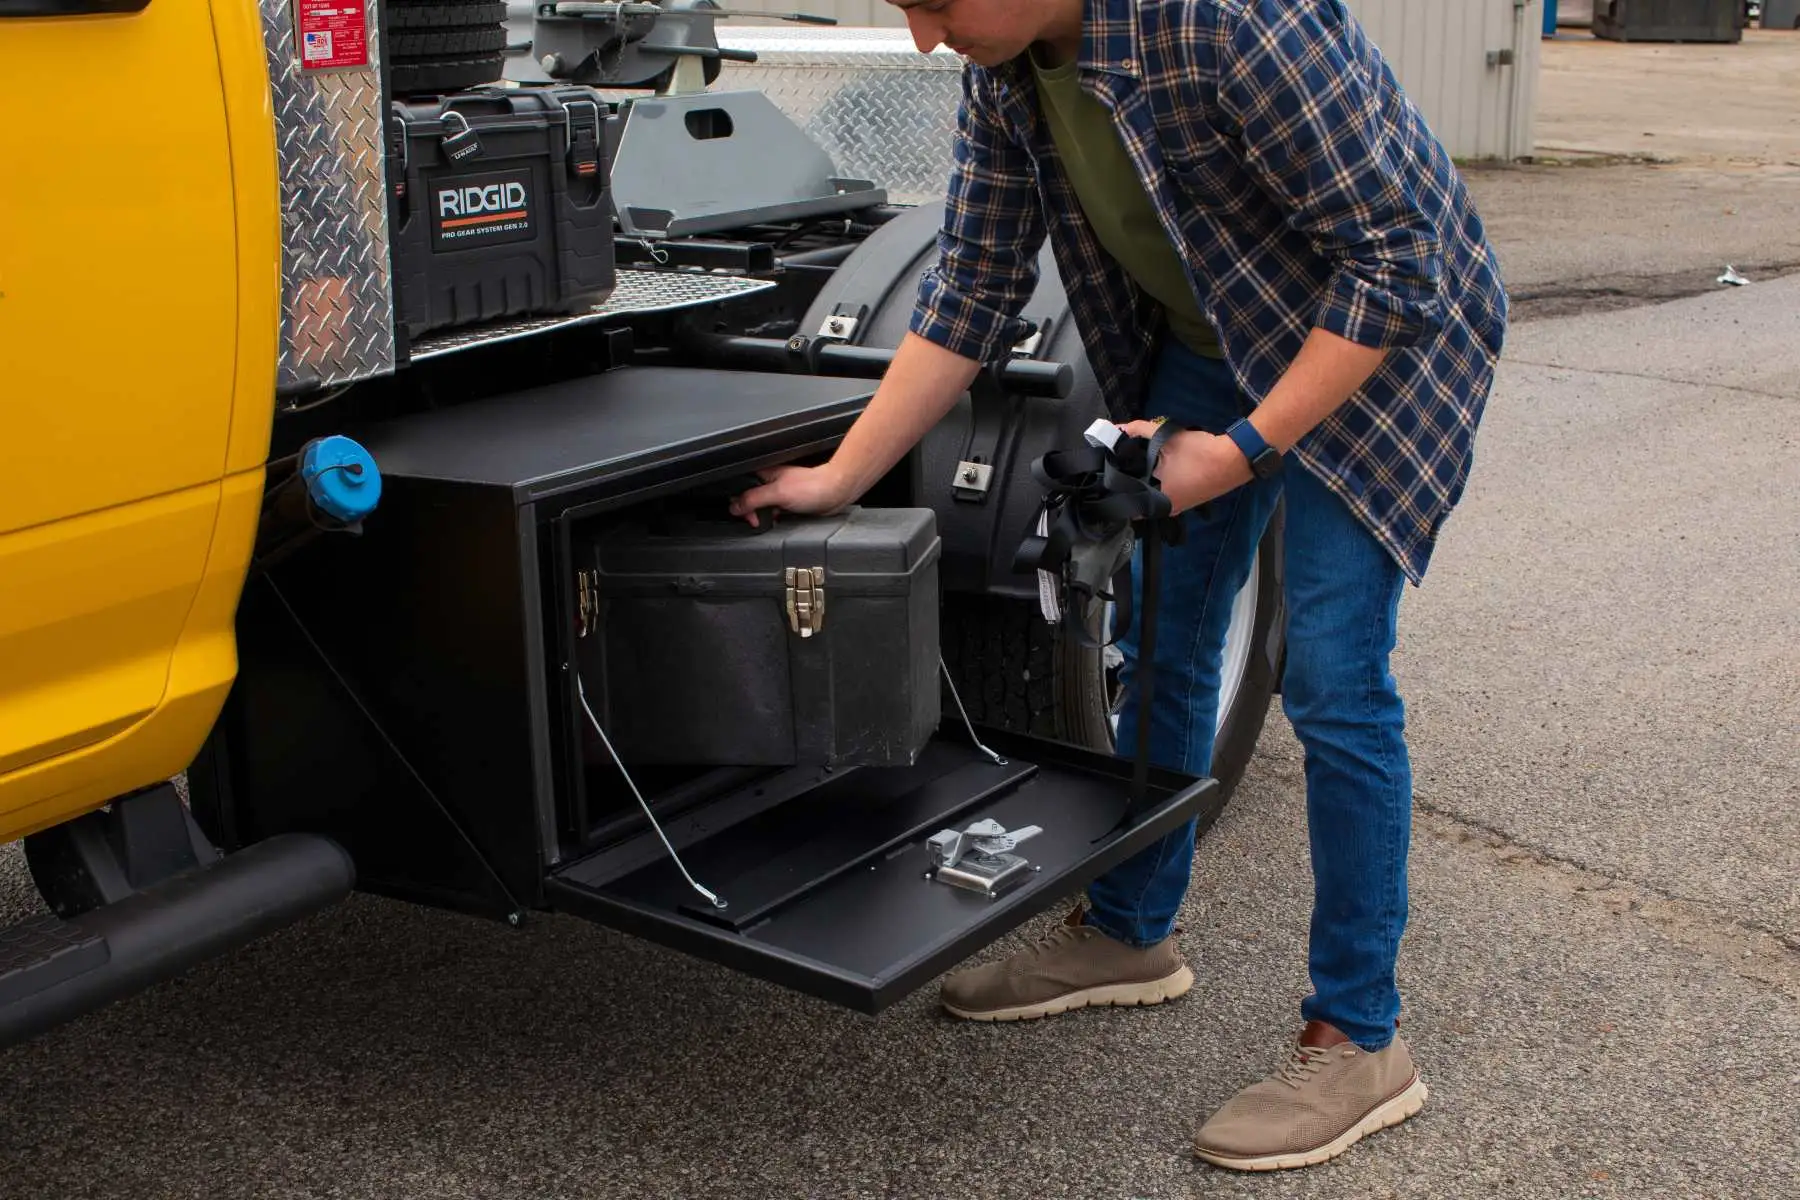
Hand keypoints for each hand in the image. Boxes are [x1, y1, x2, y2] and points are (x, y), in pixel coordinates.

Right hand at [728, 462, 855, 527]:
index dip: (738, 501)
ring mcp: (779, 491)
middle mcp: (770, 480)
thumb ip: (753, 499)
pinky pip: (773, 511)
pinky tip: (776, 520)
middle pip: (748, 497)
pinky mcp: (788, 502)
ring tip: (767, 520)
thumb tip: (735, 506)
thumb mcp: (777, 493)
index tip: (745, 513)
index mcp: (764, 472)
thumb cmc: (813, 486)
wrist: (835, 492)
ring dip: (761, 515)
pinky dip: (772, 517)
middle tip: (756, 520)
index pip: (740, 485)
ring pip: (761, 505)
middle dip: (749, 511)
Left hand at [1118, 421, 1252, 514]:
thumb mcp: (1167, 437)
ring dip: (1146, 485)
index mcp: (1158, 500)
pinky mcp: (1188, 502)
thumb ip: (1140, 431)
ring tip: (1136, 467)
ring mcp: (1179, 508)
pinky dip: (1159, 486)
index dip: (1116, 487)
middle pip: (1139, 499)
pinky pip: (1166, 496)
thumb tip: (1119, 428)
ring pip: (1153, 498)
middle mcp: (1166, 509)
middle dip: (1130, 484)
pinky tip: (1156, 471)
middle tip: (1121, 467)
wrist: (1235, 459)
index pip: (1127, 501)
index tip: (1110, 473)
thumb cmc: (1200, 452)